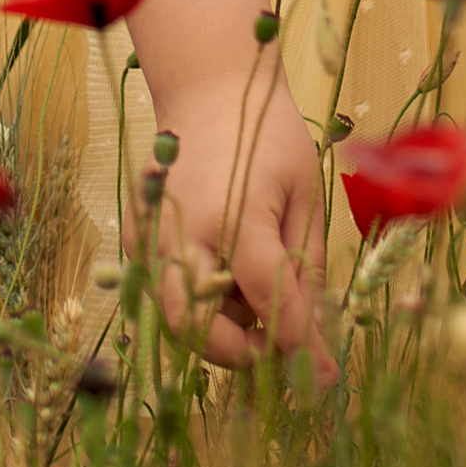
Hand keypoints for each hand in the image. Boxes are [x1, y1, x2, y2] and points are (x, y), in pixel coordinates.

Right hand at [137, 66, 328, 370]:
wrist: (208, 89)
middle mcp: (184, 231)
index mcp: (236, 214)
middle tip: (278, 350)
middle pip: (198, 326)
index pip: (269, 300)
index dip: (300, 345)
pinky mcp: (138, 240)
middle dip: (240, 353)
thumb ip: (306, 267)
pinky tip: (226, 282)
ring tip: (254, 309)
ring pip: (174, 318)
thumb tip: (319, 336)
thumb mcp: (305, 193)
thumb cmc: (267, 135)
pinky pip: (164, 294)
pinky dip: (196, 305)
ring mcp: (153, 237)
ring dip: (216, 332)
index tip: (327, 377)